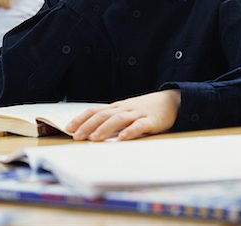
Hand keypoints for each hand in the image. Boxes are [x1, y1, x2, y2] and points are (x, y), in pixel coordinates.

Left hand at [65, 89, 180, 140]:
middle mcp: (125, 108)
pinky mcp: (151, 121)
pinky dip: (130, 131)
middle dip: (88, 125)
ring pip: (118, 119)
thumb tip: (92, 132)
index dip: (81, 118)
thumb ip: (112, 120)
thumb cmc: (145, 109)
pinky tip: (122, 139)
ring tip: (94, 138)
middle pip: (104, 115)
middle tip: (77, 136)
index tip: (68, 128)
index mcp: (117, 107)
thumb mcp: (127, 111)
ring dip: (105, 128)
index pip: (95, 110)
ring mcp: (138, 113)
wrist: (171, 100)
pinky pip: (139, 126)